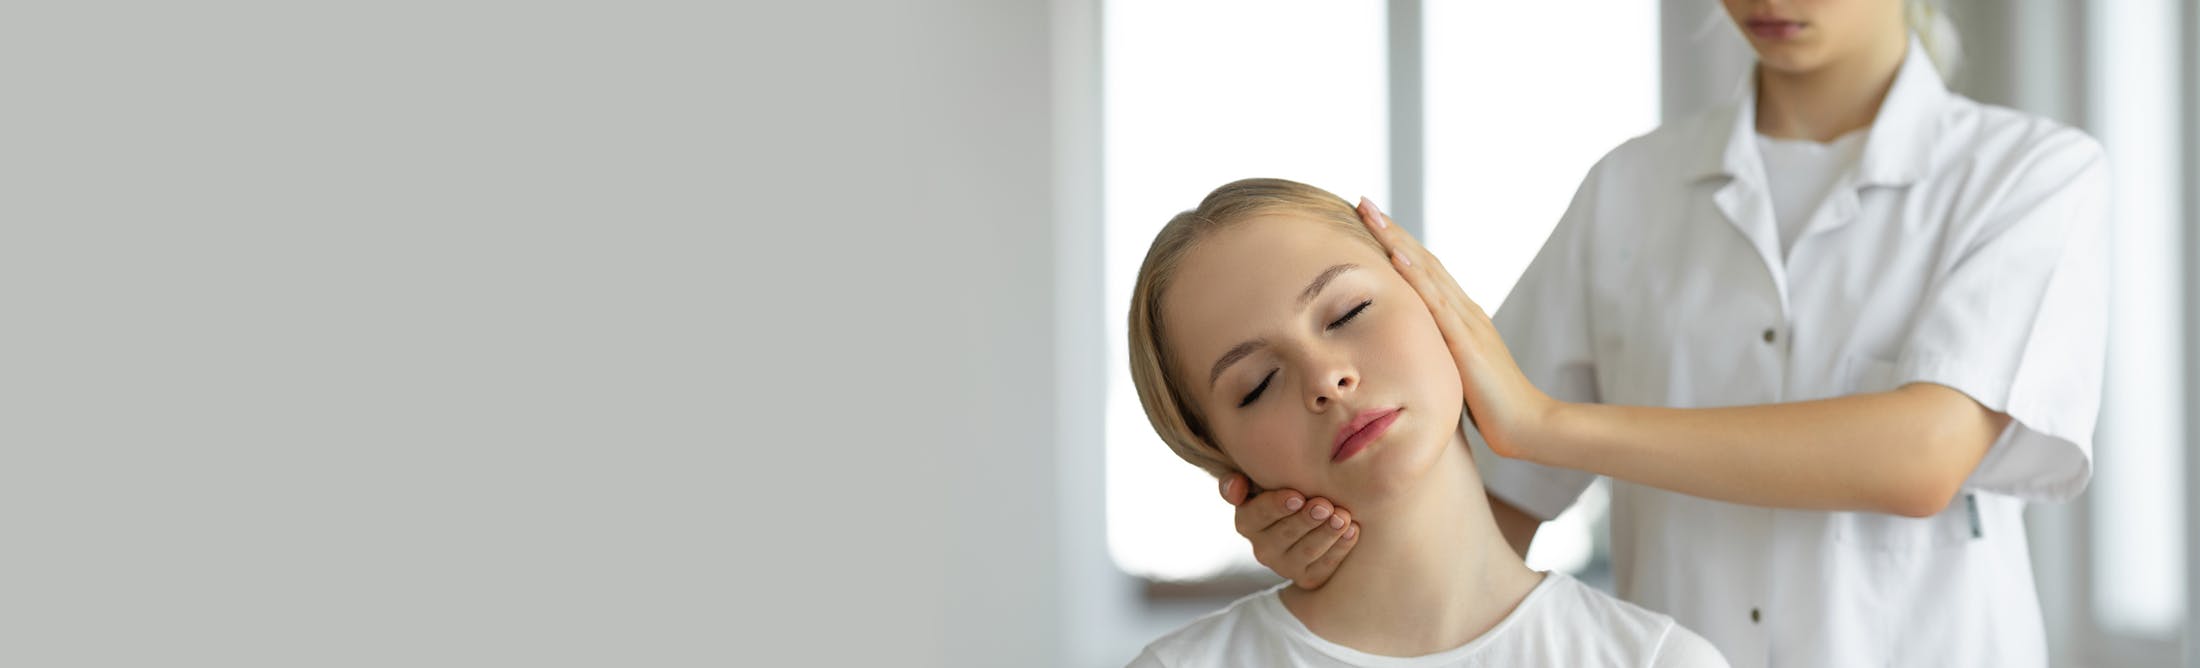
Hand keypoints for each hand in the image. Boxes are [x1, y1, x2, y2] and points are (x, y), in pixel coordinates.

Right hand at [1219, 472, 1357, 589]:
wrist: (1308, 523)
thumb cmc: (1284, 493)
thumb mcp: (1258, 484)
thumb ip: (1238, 483)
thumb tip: (1236, 486)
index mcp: (1247, 522)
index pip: (1256, 515)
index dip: (1276, 506)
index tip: (1297, 496)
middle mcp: (1262, 548)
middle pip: (1284, 534)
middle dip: (1306, 519)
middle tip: (1325, 505)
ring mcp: (1285, 566)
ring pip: (1306, 551)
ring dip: (1326, 534)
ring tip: (1342, 517)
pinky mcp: (1308, 578)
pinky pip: (1324, 566)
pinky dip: (1340, 548)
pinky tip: (1352, 531)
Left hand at [1354, 197, 1556, 460]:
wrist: (1530, 426)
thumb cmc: (1494, 409)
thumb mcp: (1455, 375)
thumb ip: (1437, 358)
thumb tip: (1410, 358)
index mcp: (1460, 317)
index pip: (1424, 271)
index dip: (1397, 245)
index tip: (1369, 223)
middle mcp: (1464, 310)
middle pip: (1423, 260)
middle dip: (1391, 230)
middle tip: (1363, 201)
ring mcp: (1467, 322)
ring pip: (1427, 270)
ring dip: (1397, 240)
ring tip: (1372, 213)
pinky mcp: (1466, 342)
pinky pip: (1437, 303)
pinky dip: (1416, 276)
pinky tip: (1397, 256)